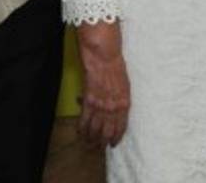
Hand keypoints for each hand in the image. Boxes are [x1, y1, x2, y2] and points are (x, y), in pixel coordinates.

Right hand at [76, 22, 130, 147]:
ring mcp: (100, 106)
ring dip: (91, 138)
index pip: (121, 127)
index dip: (116, 137)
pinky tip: (80, 132)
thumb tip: (115, 110)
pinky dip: (81, 128)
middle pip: (107, 132)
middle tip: (99, 147)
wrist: (104, 57)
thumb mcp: (125, 86)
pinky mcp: (89, 101)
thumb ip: (120, 100)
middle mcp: (113, 108)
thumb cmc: (117, 68)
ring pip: (95, 129)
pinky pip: (84, 120)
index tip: (113, 144)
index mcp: (125, 104)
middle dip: (103, 142)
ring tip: (89, 143)